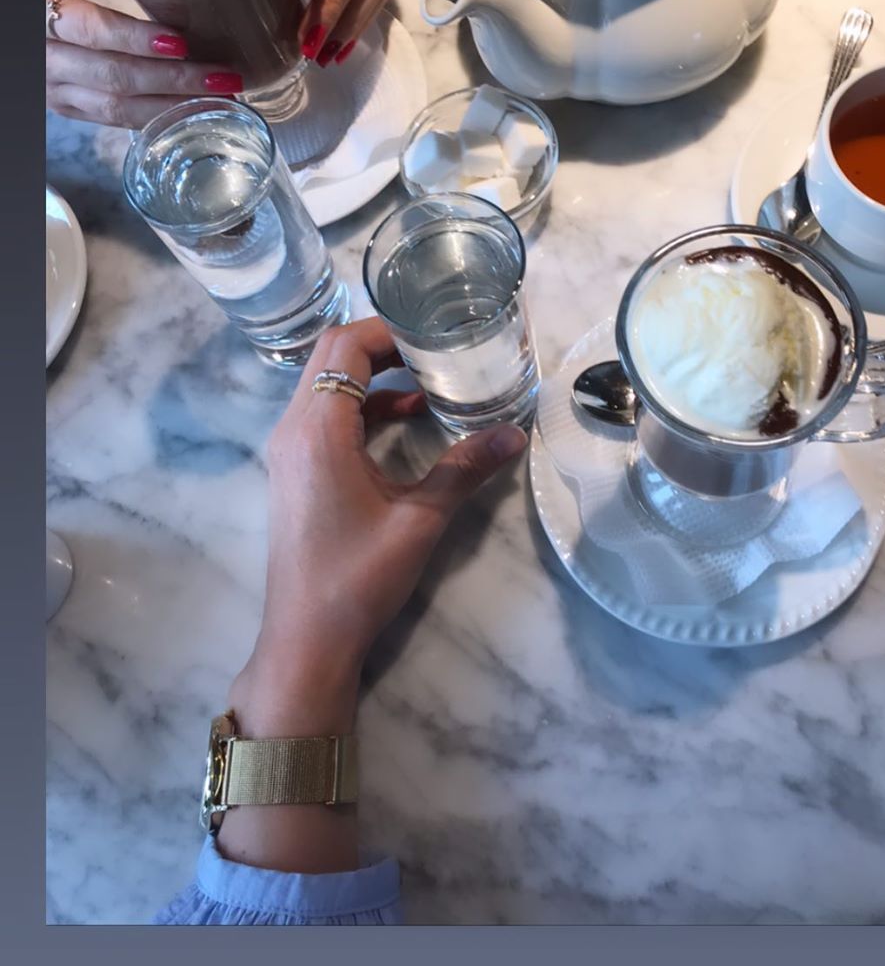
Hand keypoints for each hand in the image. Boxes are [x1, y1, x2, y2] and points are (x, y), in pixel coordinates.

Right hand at [46, 0, 243, 128]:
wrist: (13, 12)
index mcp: (43, 14)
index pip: (93, 31)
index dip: (137, 39)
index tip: (182, 43)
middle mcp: (48, 59)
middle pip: (115, 76)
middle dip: (174, 79)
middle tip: (222, 76)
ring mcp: (57, 89)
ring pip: (118, 107)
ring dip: (173, 105)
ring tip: (220, 97)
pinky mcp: (69, 108)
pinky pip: (115, 121)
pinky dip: (157, 117)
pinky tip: (193, 109)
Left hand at [229, 317, 526, 738]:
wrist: (307, 637)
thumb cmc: (358, 577)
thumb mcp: (419, 520)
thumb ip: (464, 469)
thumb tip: (515, 433)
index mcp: (316, 429)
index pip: (344, 345)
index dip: (389, 328)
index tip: (435, 329)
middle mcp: (293, 429)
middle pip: (330, 356)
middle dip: (384, 344)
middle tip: (437, 346)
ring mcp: (289, 451)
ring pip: (326, 385)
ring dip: (374, 376)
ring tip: (431, 379)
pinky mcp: (295, 472)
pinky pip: (325, 416)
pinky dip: (363, 406)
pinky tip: (409, 420)